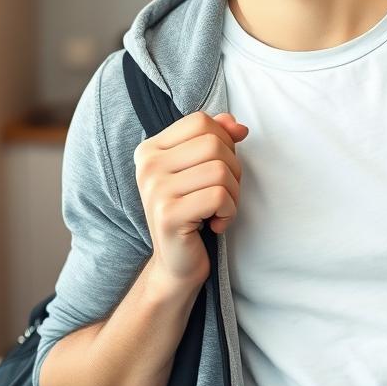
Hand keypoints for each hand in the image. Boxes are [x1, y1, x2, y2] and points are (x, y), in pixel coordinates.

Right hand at [133, 111, 248, 289]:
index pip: (200, 121)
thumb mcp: (201, 169)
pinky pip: (219, 197)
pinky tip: (215, 224)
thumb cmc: (193, 212)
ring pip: (220, 171)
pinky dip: (228, 212)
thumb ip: (216, 139)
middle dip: (232, 170)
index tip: (218, 168)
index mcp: (151, 149)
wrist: (176, 263)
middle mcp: (147, 166)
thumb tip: (238, 126)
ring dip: (232, 195)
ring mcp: (154, 190)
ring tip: (217, 211)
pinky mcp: (167, 215)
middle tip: (221, 195)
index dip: (223, 141)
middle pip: (213, 144)